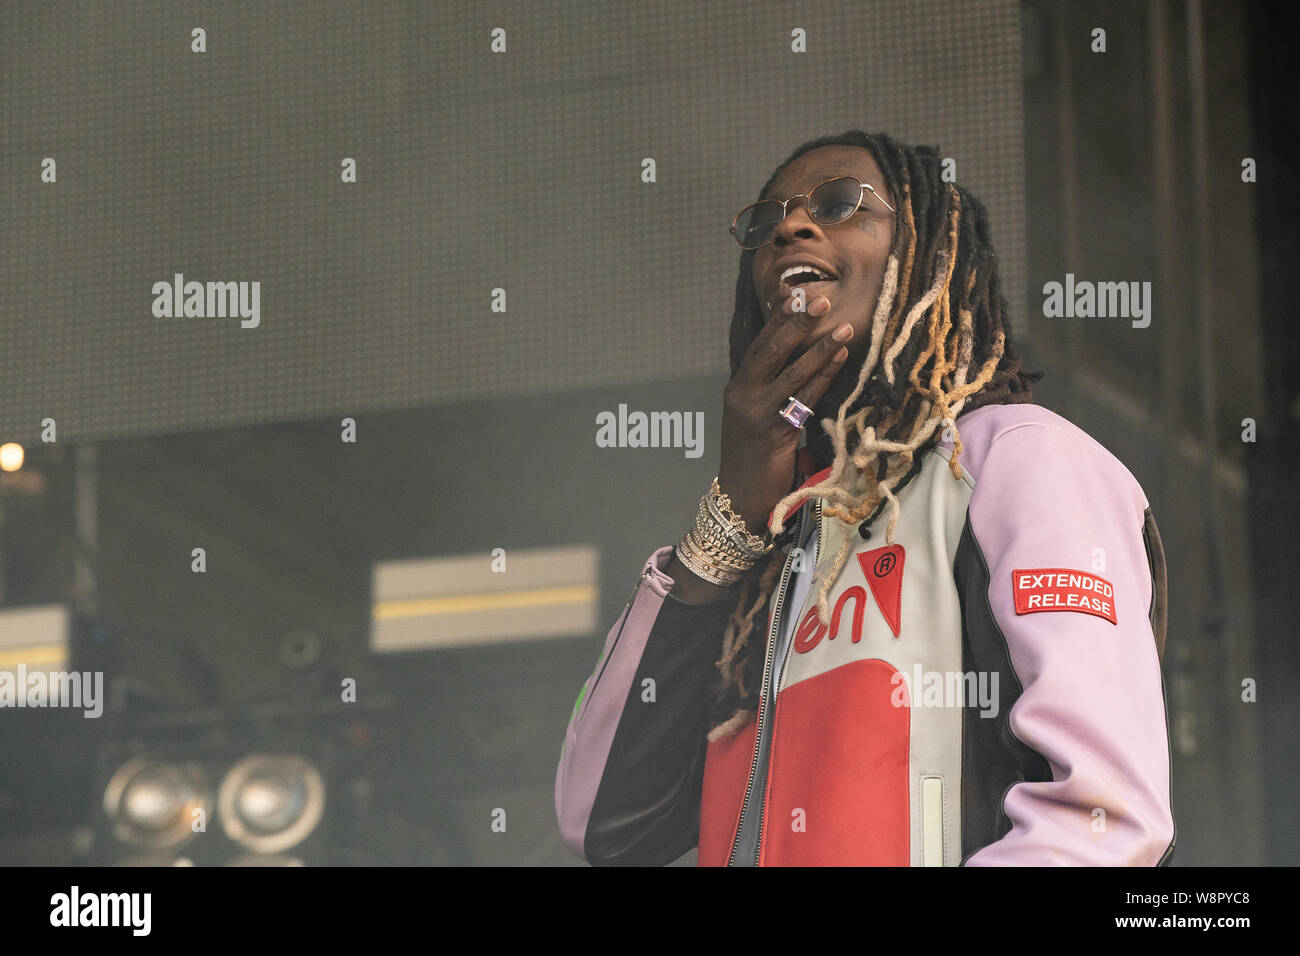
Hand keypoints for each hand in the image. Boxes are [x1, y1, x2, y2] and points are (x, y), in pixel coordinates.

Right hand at [717, 288, 851, 532]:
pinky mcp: (775, 431)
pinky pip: (806, 398)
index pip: (758, 346)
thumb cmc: (750, 458)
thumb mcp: (752, 417)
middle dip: (797, 325)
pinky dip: (825, 376)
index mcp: (736, 388)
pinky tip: (840, 359)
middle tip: (820, 301)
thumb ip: (767, 390)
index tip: (795, 296)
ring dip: (821, 348)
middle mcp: (743, 396)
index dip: (777, 321)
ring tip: (844, 327)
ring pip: (793, 373)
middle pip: (772, 352)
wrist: (740, 496)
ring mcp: (758, 413)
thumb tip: (797, 361)